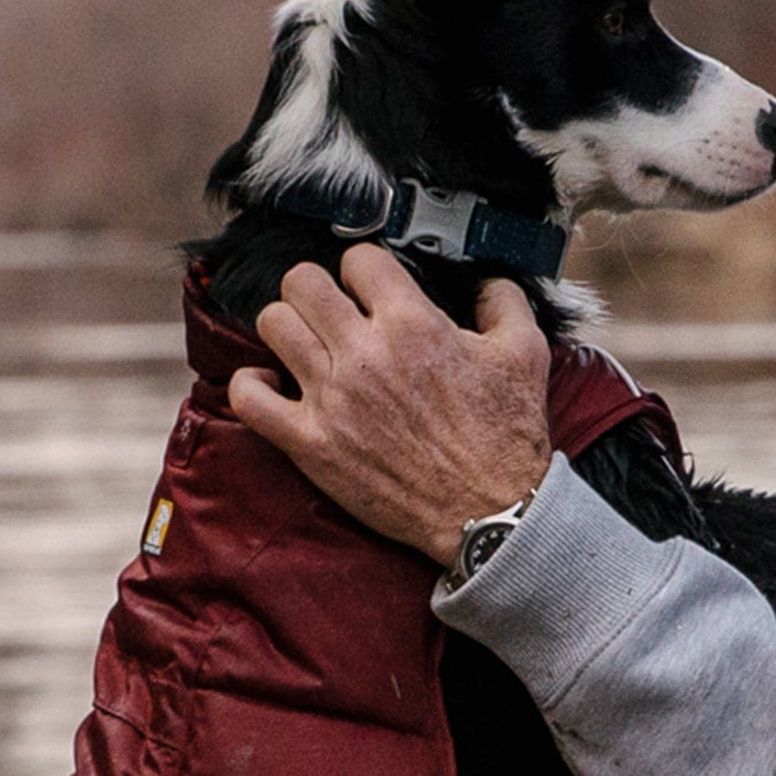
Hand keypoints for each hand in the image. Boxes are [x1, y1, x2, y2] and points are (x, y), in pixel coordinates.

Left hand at [228, 246, 553, 566]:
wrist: (490, 515)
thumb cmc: (506, 440)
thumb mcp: (526, 354)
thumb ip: (504, 302)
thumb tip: (487, 281)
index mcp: (414, 324)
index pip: (358, 260)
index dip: (365, 270)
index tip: (370, 289)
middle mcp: (366, 355)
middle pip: (302, 282)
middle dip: (316, 289)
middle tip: (331, 312)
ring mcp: (332, 399)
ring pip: (273, 325)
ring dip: (287, 328)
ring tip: (305, 345)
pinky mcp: (311, 444)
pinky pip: (249, 396)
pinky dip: (252, 384)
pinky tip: (274, 385)